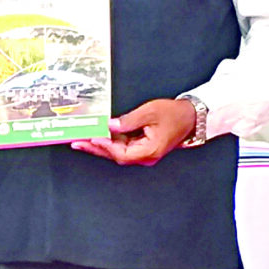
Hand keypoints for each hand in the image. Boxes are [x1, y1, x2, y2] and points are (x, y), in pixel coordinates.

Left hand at [72, 98, 195, 165]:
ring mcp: (144, 152)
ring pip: (117, 151)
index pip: (122, 153)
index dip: (105, 146)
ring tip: (83, 139)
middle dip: (96, 148)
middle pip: (116, 155)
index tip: (92, 138)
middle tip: (78, 143)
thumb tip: (110, 125)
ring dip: (100, 145)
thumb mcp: (150, 112)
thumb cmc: (175, 115)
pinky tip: (98, 136)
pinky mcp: (142, 146)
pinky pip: (123, 146)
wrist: (190, 116)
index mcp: (150, 151)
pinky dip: (110, 141)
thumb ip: (128, 120)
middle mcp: (146, 156)